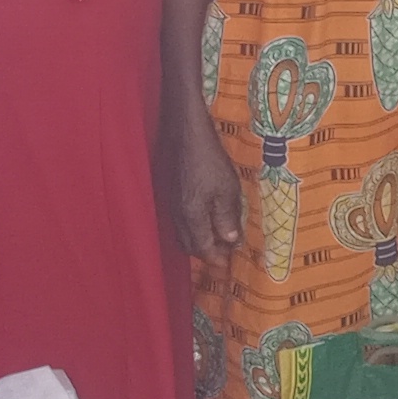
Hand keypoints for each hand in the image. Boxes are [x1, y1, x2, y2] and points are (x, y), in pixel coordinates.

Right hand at [167, 120, 243, 262]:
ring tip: (215, 237)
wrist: (184, 133)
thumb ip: (226, 217)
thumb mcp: (226, 189)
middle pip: (189, 245)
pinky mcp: (168, 192)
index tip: (227, 265)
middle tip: (224, 251)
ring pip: (182, 233)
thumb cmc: (209, 160)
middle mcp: (177, 215)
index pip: (203, 248)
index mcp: (192, 217)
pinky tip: (202, 218)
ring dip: (197, 240)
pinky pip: (178, 220)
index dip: (216, 258)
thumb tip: (230, 241)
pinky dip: (191, 227)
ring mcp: (170, 204)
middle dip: (206, 252)